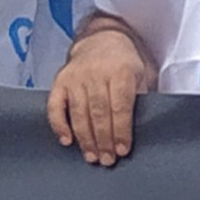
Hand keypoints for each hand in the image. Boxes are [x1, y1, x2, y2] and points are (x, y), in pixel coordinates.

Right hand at [49, 23, 152, 165]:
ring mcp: (76, 77)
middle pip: (99, 112)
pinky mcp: (60, 81)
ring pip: (79, 112)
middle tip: (107, 160)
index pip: (120, 106)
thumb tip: (143, 128)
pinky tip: (66, 141)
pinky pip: (56, 106)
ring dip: (85, 138)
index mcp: (121, 71)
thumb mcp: (142, 73)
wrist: (102, 38)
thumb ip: (142, 97)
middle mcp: (96, 73)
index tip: (122, 150)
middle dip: (103, 139)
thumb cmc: (125, 63)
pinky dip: (59, 125)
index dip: (121, 130)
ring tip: (92, 157)